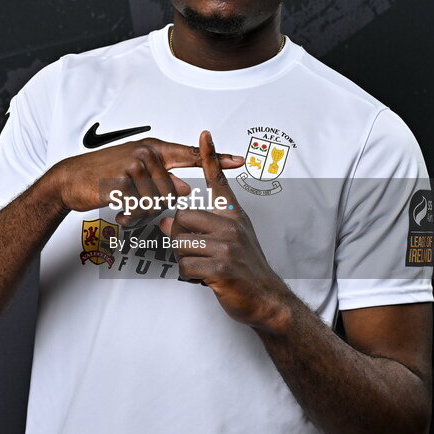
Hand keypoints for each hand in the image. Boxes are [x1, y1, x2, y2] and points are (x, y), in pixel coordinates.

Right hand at [44, 137, 243, 225]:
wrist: (71, 178)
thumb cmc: (105, 175)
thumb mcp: (137, 173)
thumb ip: (162, 179)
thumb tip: (185, 189)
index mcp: (154, 149)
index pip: (192, 154)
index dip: (217, 158)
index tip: (240, 160)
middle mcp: (147, 153)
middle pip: (171, 190)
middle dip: (156, 203)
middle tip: (137, 201)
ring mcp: (133, 165)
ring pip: (156, 200)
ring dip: (141, 210)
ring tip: (126, 205)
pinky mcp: (121, 180)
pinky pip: (138, 206)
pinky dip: (130, 214)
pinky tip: (120, 210)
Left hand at [159, 130, 290, 330]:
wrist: (267, 299)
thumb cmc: (246, 270)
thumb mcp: (231, 240)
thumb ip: (201, 228)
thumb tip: (166, 221)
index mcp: (233, 216)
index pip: (219, 182)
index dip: (210, 157)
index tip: (205, 134)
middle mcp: (231, 226)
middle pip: (182, 218)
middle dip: (179, 238)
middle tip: (195, 253)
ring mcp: (228, 246)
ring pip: (180, 243)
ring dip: (185, 259)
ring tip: (204, 267)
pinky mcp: (222, 268)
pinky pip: (185, 265)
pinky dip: (190, 276)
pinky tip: (206, 279)